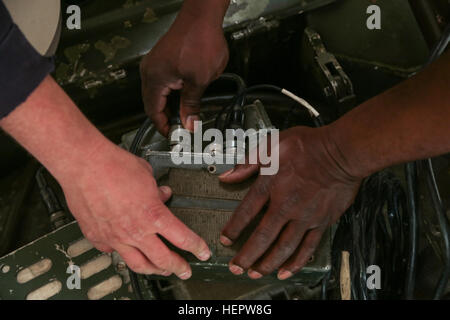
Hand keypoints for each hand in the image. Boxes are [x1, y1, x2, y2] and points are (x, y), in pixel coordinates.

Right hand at [59, 143, 210, 278]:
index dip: (196, 247)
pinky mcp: (97, 237)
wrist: (83, 164)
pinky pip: (112, 252)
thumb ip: (156, 190)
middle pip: (162, 259)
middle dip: (178, 267)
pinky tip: (125, 252)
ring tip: (160, 270)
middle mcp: (135, 231)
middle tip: (184, 270)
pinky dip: (121, 253)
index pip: (182, 238)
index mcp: (153, 215)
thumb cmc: (113, 165)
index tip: (202, 252)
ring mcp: (115, 237)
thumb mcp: (147, 174)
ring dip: (152, 269)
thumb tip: (162, 193)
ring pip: (137, 263)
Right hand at [140, 8, 228, 134]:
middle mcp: (150, 71)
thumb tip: (189, 123)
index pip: (152, 111)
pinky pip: (160, 82)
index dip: (162, 126)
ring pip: (156, 93)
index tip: (172, 135)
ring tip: (182, 115)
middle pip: (152, 103)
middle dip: (165, 118)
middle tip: (179, 128)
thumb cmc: (200, 42)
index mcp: (154, 78)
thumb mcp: (199, 80)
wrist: (202, 17)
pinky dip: (169, 94)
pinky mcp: (161, 59)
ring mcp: (154, 63)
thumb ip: (192, 105)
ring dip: (167, 106)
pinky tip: (181, 98)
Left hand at [219, 126, 361, 279]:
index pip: (245, 212)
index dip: (233, 228)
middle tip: (236, 267)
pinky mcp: (322, 222)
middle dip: (246, 255)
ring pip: (283, 247)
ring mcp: (305, 217)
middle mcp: (286, 205)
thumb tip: (228, 175)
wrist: (343, 152)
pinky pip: (307, 248)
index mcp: (270, 185)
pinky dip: (296, 262)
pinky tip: (286, 271)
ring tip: (256, 272)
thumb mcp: (272, 144)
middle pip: (262, 237)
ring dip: (267, 263)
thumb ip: (248, 162)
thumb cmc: (309, 146)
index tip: (225, 239)